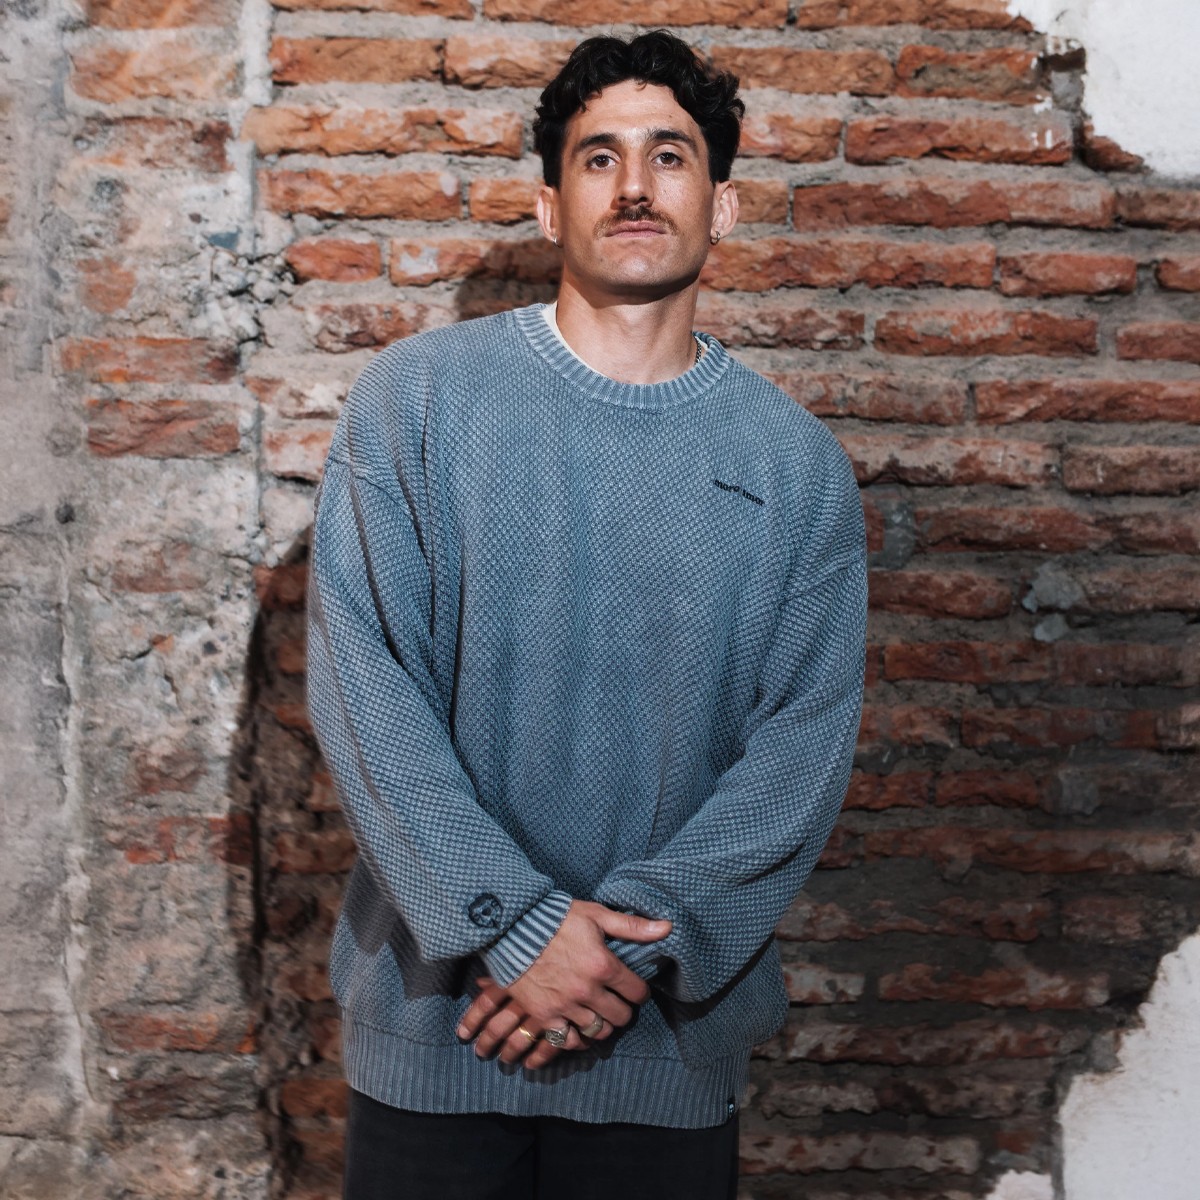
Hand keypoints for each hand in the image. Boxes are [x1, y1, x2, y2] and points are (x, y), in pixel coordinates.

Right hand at [457, 901, 670, 1067]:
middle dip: (623, 1009)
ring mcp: (565, 1006)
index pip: (637, 992)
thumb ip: (632, 926)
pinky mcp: (544, 1015)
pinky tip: (578, 1027)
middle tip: (617, 1001)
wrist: (512, 927)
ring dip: (603, 1024)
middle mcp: (588, 990)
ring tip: (599, 1013)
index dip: (639, 991)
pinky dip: (577, 1038)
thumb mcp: (596, 915)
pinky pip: (569, 1041)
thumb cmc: (556, 917)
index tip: (633, 987)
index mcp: (603, 965)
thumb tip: (667, 927)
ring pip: (598, 1031)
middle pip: (620, 1016)